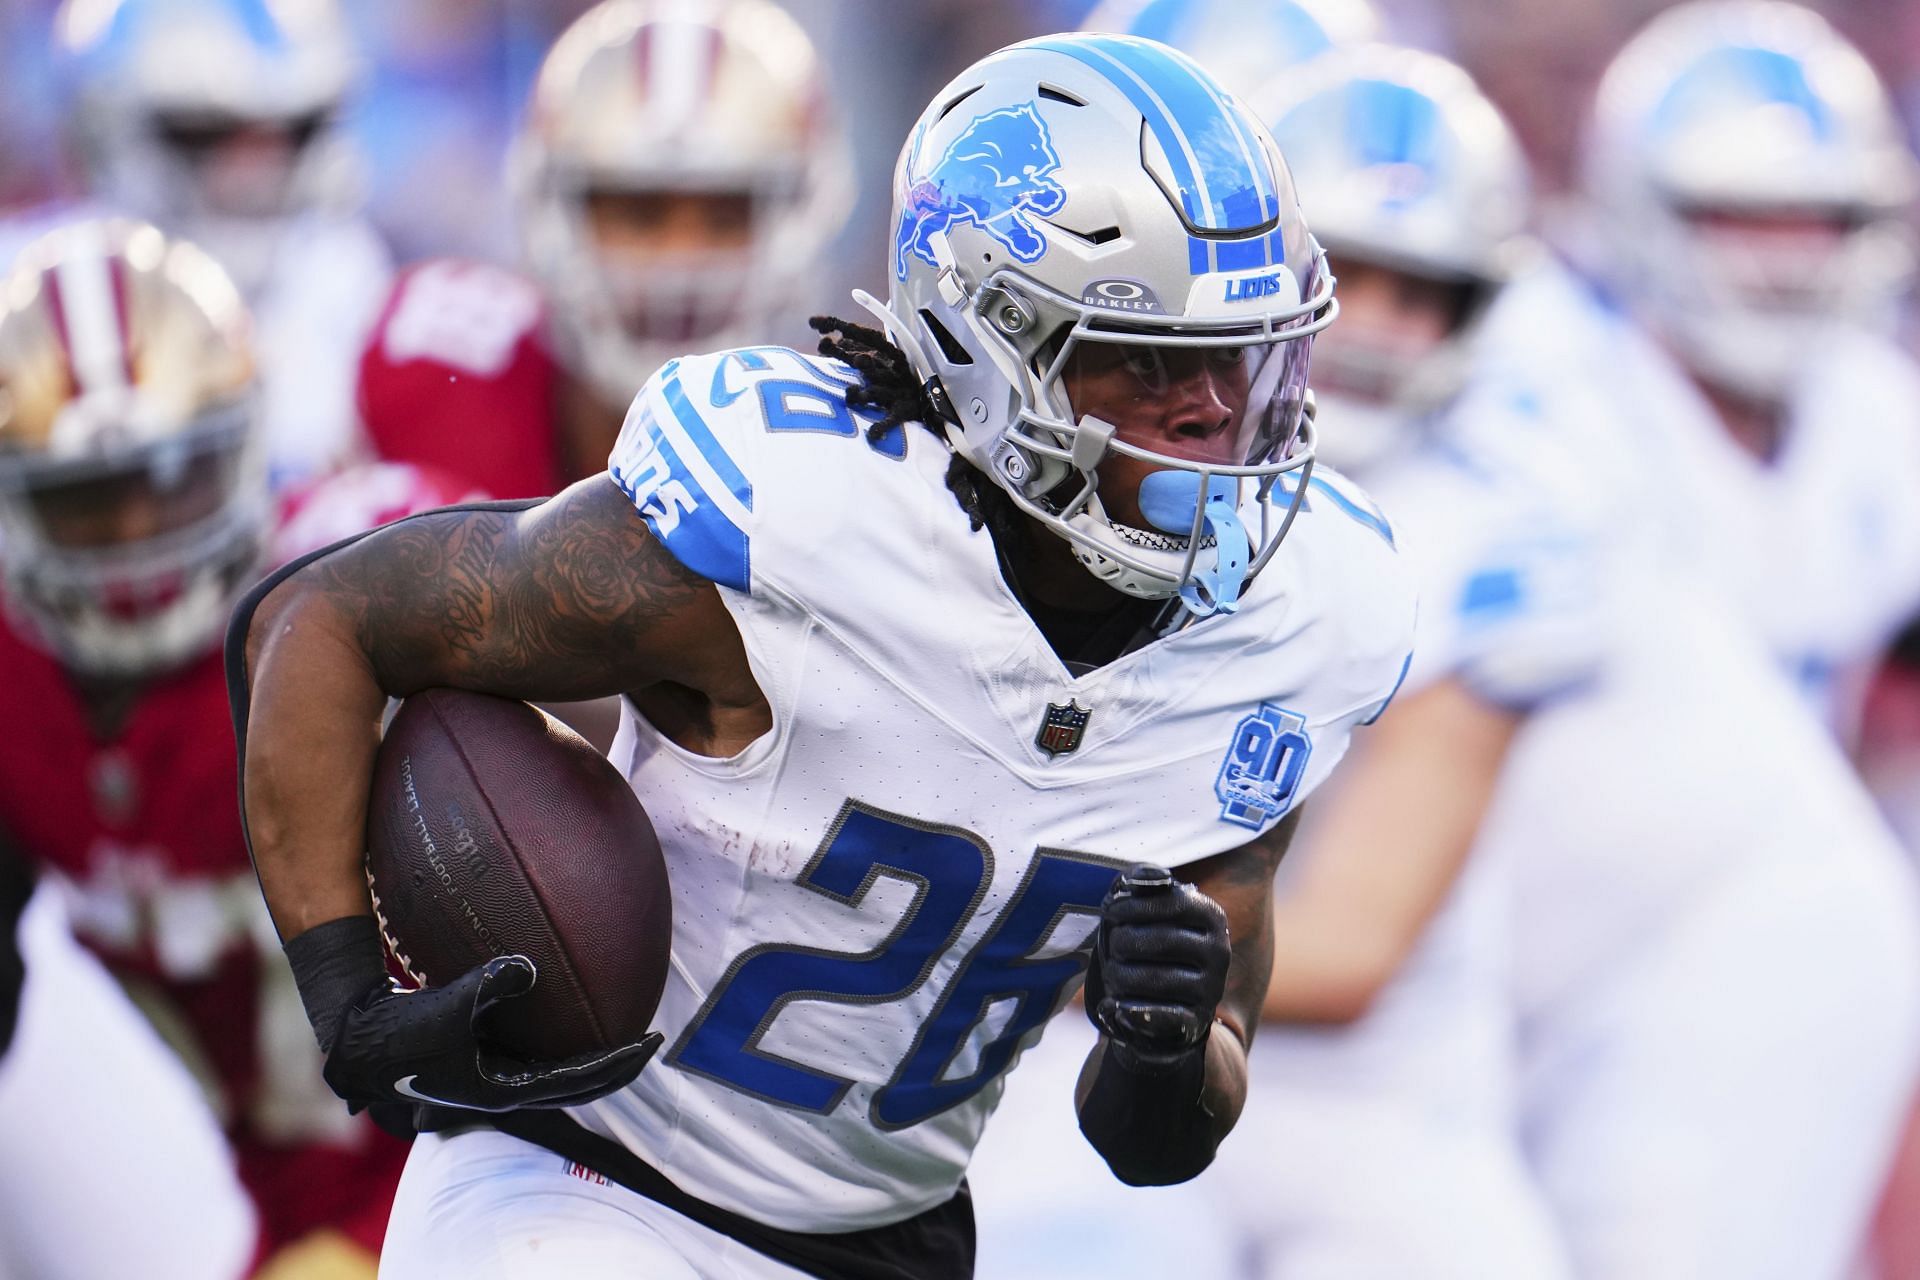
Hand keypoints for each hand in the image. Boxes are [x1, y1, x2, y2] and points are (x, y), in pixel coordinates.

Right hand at [321, 955, 660, 1113]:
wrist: (359, 1043)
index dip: (620, 1063)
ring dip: (593, 1055)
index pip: (581, 1083)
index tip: (653, 1042)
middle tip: (653, 1040)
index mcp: (505, 1090)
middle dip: (618, 1065)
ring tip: (623, 1026)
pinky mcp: (484, 1057)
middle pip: (581, 1086)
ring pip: (560, 1072)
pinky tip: (568, 1003)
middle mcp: (507, 1087)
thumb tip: (529, 966)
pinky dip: (562, 1035)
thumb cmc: (399, 1032)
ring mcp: (496, 1075)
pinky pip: (537, 1049)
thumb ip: (488, 987)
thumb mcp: (444, 1008)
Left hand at [1088, 865, 1229, 1069]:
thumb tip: (1140, 879)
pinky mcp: (1197, 1020)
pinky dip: (1132, 1011)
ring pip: (1154, 978)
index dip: (1133, 906)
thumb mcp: (1147, 908)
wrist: (1166, 999)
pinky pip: (1162, 1016)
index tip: (1110, 911)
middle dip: (1122, 942)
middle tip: (1111, 947)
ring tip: (1113, 972)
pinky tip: (1114, 1004)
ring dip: (1121, 975)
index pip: (1172, 903)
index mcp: (1212, 916)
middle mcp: (1219, 951)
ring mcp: (1211, 988)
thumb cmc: (1151, 943)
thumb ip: (1142, 883)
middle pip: (1158, 941)